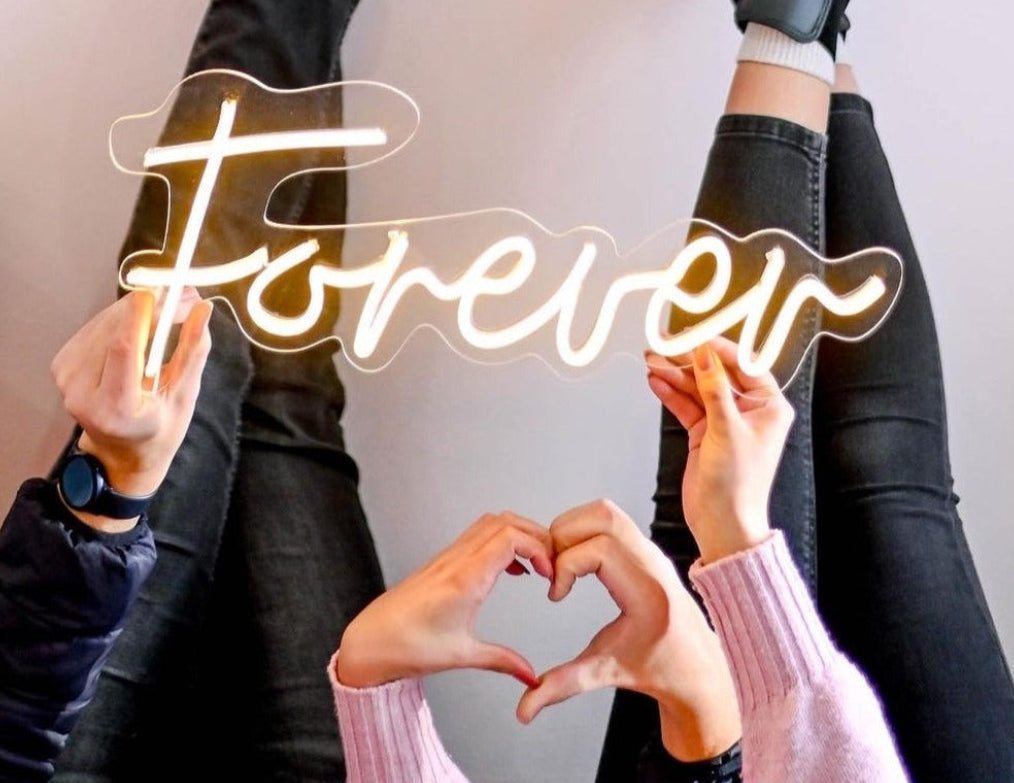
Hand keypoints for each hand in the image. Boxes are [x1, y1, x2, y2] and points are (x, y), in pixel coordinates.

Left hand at [50, 289, 211, 529]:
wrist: (121, 452)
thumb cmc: (160, 429)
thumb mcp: (184, 397)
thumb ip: (192, 352)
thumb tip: (203, 310)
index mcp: (115, 410)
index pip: (124, 349)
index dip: (141, 314)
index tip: (161, 289)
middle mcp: (82, 394)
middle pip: (114, 332)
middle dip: (148, 308)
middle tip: (182, 295)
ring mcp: (66, 380)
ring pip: (103, 325)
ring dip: (136, 311)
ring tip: (169, 308)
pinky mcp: (61, 365)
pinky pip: (94, 329)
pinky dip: (120, 321)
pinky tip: (141, 325)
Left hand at [336, 512, 553, 688]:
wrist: (371, 641)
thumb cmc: (406, 646)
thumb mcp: (461, 655)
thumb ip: (502, 661)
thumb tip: (531, 675)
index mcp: (465, 578)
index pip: (511, 539)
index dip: (539, 549)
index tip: (550, 573)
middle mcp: (457, 560)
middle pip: (506, 522)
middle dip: (536, 536)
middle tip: (551, 563)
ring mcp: (449, 556)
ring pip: (491, 523)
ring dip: (519, 534)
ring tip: (536, 563)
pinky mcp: (443, 561)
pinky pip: (479, 536)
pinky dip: (502, 542)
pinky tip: (510, 569)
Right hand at [517, 499, 740, 762]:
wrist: (697, 667)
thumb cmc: (658, 669)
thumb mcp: (606, 674)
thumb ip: (562, 687)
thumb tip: (524, 710)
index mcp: (646, 591)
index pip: (599, 549)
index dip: (565, 566)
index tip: (556, 595)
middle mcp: (652, 563)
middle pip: (602, 516)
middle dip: (564, 536)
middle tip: (550, 567)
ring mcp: (651, 551)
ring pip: (606, 511)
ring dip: (573, 528)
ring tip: (559, 562)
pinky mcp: (645, 549)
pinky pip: (612, 520)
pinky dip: (585, 530)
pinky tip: (574, 561)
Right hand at [645, 337, 793, 562]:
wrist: (722, 524)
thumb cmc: (738, 486)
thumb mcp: (727, 430)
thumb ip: (714, 389)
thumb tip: (706, 355)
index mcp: (769, 407)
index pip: (743, 365)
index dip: (716, 348)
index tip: (692, 337)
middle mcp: (749, 411)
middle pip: (716, 374)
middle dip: (689, 360)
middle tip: (664, 346)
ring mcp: (725, 422)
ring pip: (697, 388)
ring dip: (675, 374)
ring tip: (652, 360)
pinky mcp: (705, 434)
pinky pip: (686, 406)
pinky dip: (671, 393)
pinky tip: (656, 380)